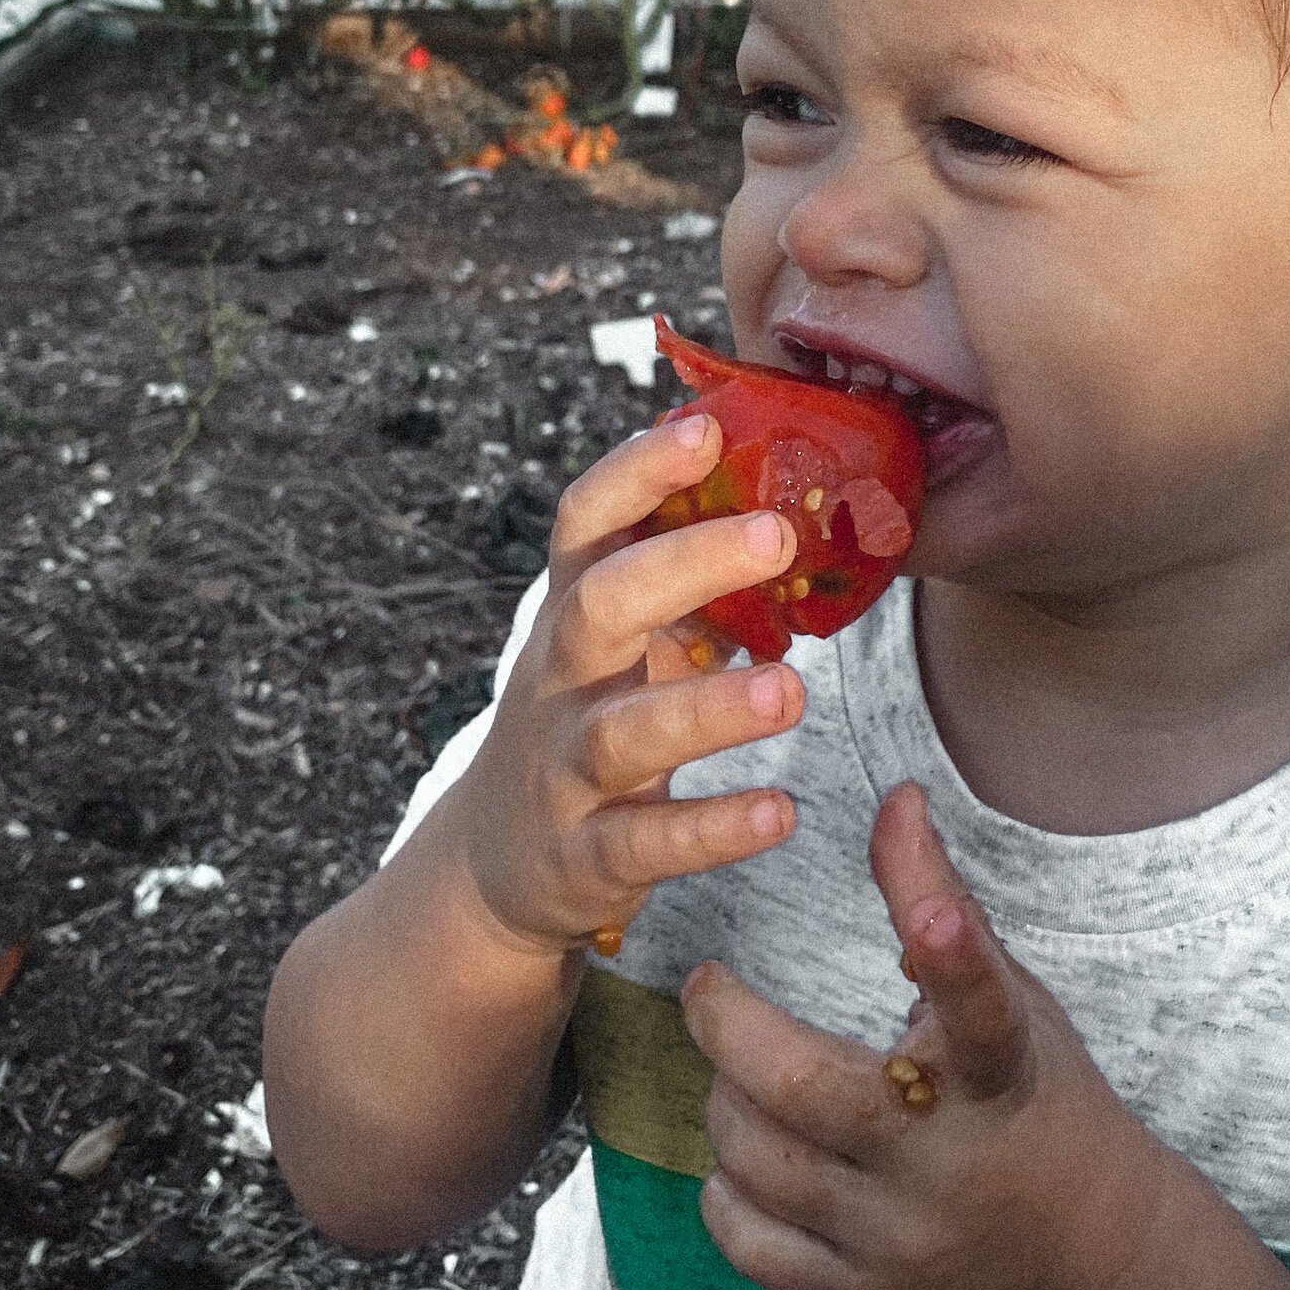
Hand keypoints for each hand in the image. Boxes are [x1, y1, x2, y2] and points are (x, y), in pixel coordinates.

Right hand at [450, 413, 808, 959]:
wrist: (496, 862)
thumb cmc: (587, 719)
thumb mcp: (617, 643)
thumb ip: (683, 578)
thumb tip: (784, 487)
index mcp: (572, 613)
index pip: (587, 523)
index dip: (637, 472)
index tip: (705, 428)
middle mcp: (559, 681)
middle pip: (601, 605)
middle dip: (684, 564)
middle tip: (776, 533)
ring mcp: (564, 770)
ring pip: (624, 733)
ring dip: (708, 709)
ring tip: (792, 689)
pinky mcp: (586, 856)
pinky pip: (647, 842)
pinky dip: (713, 829)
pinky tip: (779, 811)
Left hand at [681, 782, 1171, 1289]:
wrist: (1084, 1247)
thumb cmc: (1035, 1094)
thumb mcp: (1016, 1000)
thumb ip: (944, 905)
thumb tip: (896, 795)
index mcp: (1004, 1078)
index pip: (982, 1014)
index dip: (953, 960)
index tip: (930, 915)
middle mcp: (951, 1163)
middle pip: (811, 1092)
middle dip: (732, 1028)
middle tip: (707, 985)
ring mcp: (903, 1240)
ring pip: (761, 1159)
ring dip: (727, 1101)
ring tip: (740, 1073)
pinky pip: (750, 1241)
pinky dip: (726, 1189)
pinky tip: (744, 1155)